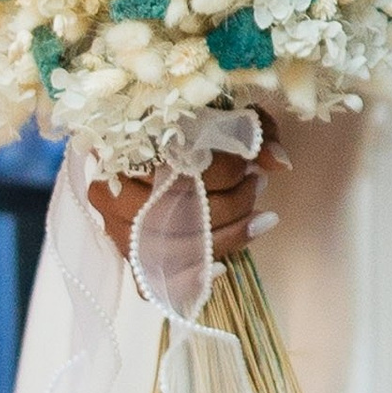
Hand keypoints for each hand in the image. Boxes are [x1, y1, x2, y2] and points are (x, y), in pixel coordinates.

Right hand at [86, 123, 269, 267]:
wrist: (145, 139)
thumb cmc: (191, 125)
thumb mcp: (226, 113)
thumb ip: (256, 130)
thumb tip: (278, 163)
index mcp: (129, 147)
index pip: (184, 169)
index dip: (228, 173)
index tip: (250, 167)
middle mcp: (112, 188)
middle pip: (179, 212)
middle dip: (233, 203)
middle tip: (258, 185)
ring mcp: (113, 223)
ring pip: (171, 249)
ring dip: (225, 238)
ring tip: (257, 218)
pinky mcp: (123, 250)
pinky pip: (151, 279)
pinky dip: (188, 277)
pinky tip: (220, 266)